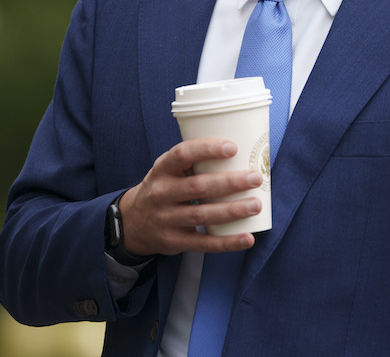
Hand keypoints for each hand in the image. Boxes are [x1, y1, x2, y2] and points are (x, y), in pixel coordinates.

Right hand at [117, 138, 263, 256]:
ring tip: (255, 205)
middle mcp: (161, 193)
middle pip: (198, 187)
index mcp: (162, 169)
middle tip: (255, 178)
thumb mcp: (167, 170)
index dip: (207, 149)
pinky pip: (203, 243)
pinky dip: (227, 242)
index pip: (182, 154)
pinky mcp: (174, 241)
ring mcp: (166, 219)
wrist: (134, 222)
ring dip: (232, 210)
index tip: (232, 147)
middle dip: (229, 182)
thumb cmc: (163, 189)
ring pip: (202, 215)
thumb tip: (241, 153)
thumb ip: (193, 163)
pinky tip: (247, 238)